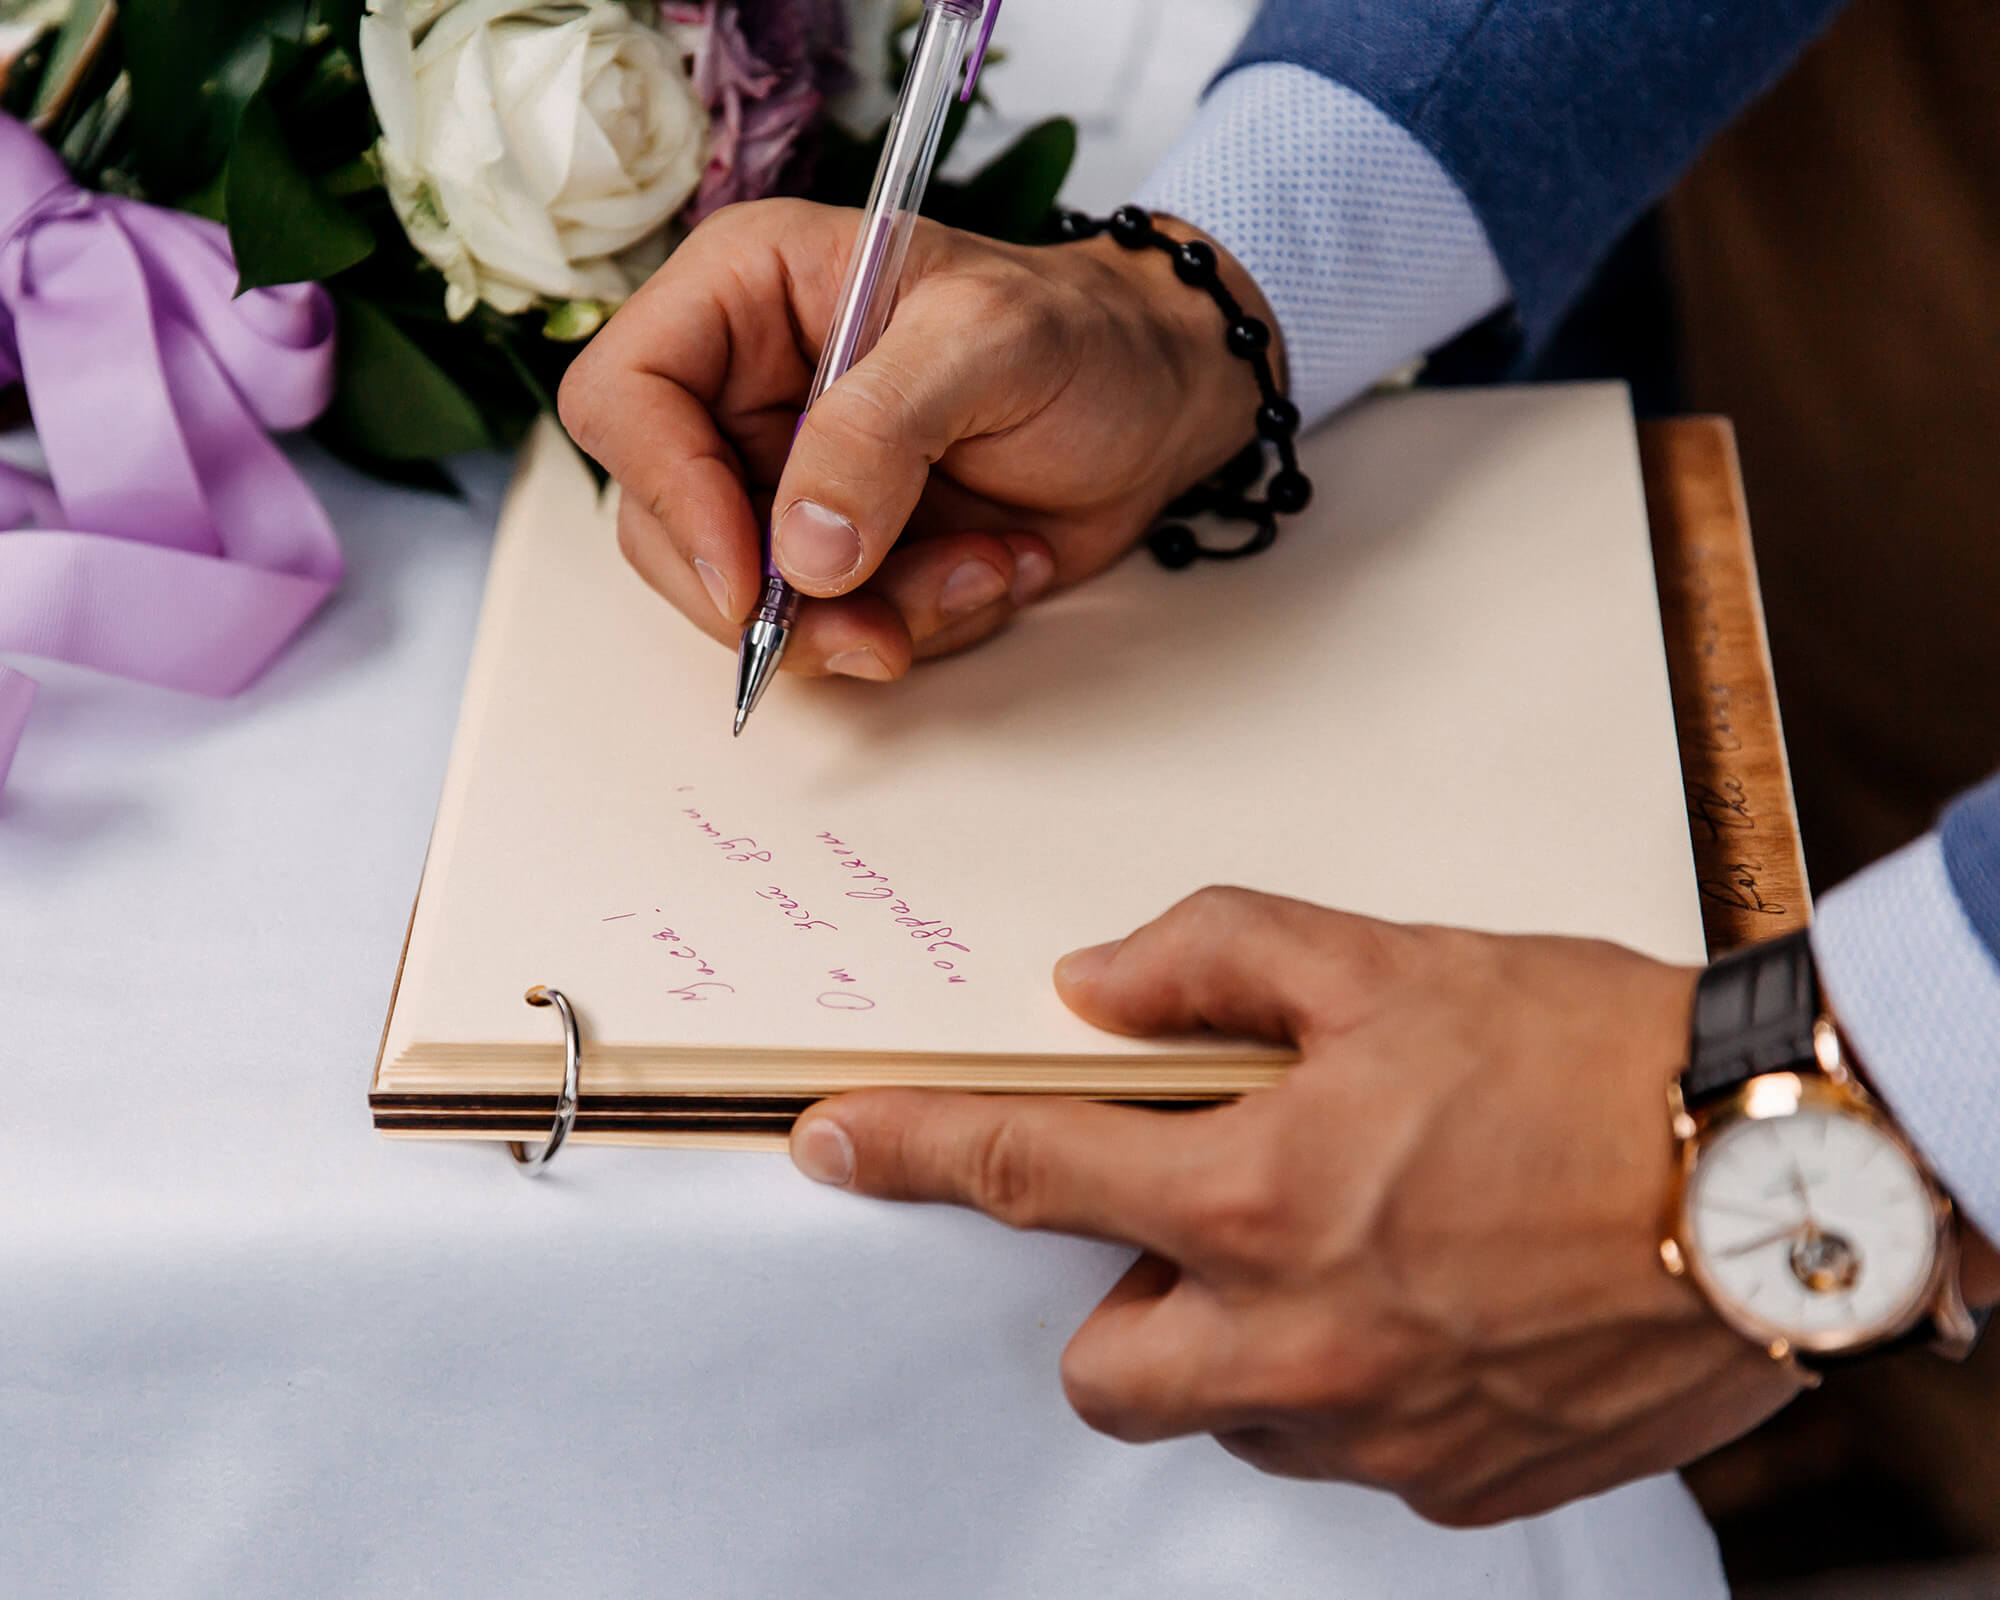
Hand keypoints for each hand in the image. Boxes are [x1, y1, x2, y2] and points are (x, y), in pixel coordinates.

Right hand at [557, 200, 1276, 679]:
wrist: (1161, 403)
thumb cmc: (1081, 336)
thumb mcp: (990, 344)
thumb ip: (881, 432)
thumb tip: (801, 552)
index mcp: (744, 295)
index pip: (625, 397)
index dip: (670, 496)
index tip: (752, 576)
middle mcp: (743, 393)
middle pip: (665, 528)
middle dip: (775, 601)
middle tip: (879, 625)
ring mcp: (787, 484)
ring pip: (749, 603)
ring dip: (869, 622)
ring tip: (983, 569)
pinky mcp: (841, 556)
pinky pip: (831, 632)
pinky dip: (917, 627)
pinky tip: (997, 566)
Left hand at [788, 887, 1800, 1526]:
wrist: (1782, 1175)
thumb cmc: (1598, 1061)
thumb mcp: (1387, 961)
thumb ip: (1217, 958)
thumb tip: (1099, 985)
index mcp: (1258, 1193)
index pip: (1024, 1172)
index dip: (908, 1149)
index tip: (834, 1142)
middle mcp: (1299, 1334)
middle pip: (1103, 1364)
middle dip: (1118, 1295)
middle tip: (1201, 1217)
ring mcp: (1379, 1427)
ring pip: (1224, 1414)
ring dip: (1238, 1341)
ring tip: (1345, 1250)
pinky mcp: (1459, 1484)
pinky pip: (1344, 1450)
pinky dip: (1346, 1384)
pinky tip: (1428, 1302)